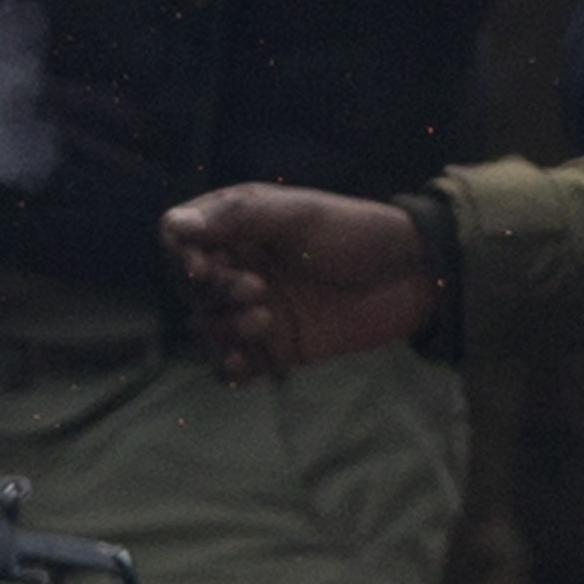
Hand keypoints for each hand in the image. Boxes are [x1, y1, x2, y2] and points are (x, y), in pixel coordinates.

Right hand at [160, 182, 433, 376]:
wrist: (410, 278)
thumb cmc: (354, 233)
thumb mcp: (296, 215)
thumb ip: (235, 217)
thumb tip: (173, 225)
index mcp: (237, 229)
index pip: (180, 239)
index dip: (182, 256)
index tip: (204, 267)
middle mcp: (238, 267)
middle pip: (190, 287)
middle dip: (215, 293)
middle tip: (258, 289)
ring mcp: (254, 309)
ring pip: (207, 327)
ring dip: (225, 328)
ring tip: (266, 321)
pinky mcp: (274, 348)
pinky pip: (231, 365)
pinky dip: (229, 367)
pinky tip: (244, 365)